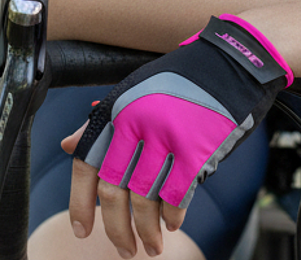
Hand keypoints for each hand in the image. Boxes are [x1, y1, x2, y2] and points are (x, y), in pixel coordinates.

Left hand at [69, 15, 291, 255]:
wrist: (232, 60)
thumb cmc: (184, 76)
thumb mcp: (137, 89)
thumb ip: (104, 121)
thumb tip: (67, 146)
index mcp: (117, 109)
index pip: (86, 166)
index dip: (80, 204)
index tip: (82, 231)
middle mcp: (135, 124)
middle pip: (113, 193)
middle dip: (116, 230)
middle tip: (125, 250)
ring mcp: (165, 138)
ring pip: (144, 202)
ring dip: (147, 232)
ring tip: (152, 245)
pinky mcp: (194, 150)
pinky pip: (176, 197)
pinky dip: (173, 217)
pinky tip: (173, 223)